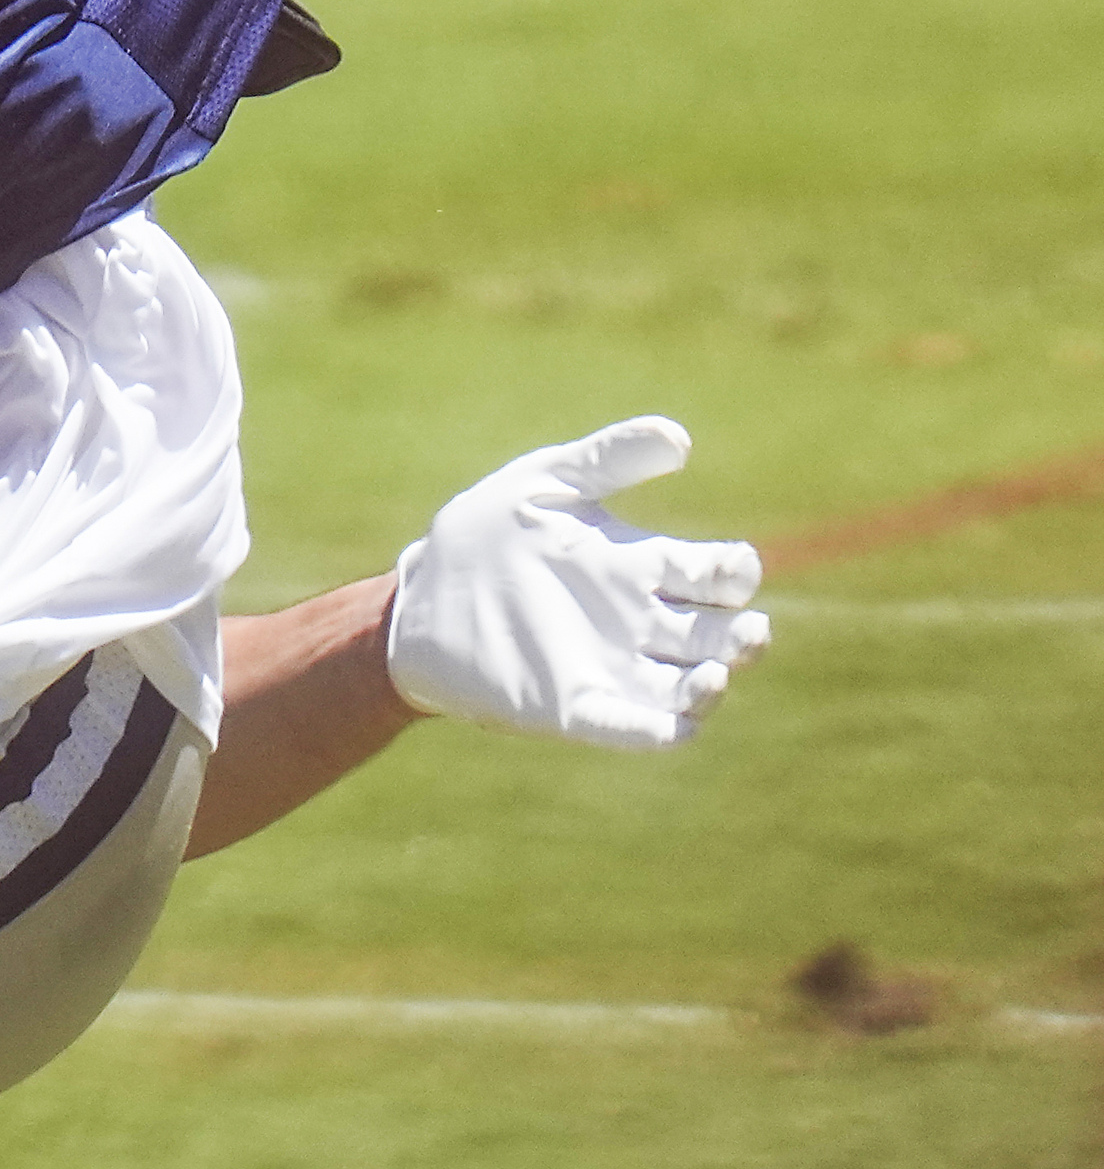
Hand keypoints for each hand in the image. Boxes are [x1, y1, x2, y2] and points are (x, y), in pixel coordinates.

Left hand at [387, 418, 767, 748]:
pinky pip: (633, 728)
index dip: (734, 572)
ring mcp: (610, 666)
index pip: (718, 575)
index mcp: (638, 565)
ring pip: (689, 688)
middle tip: (748, 632)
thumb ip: (608, 459)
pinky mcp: (574, 706)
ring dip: (711, 687)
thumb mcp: (544, 483)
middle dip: (743, 636)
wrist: (419, 594)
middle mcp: (637, 622)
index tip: (730, 566)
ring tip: (715, 675)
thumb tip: (680, 438)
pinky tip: (678, 725)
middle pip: (719, 636)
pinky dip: (661, 730)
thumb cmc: (488, 532)